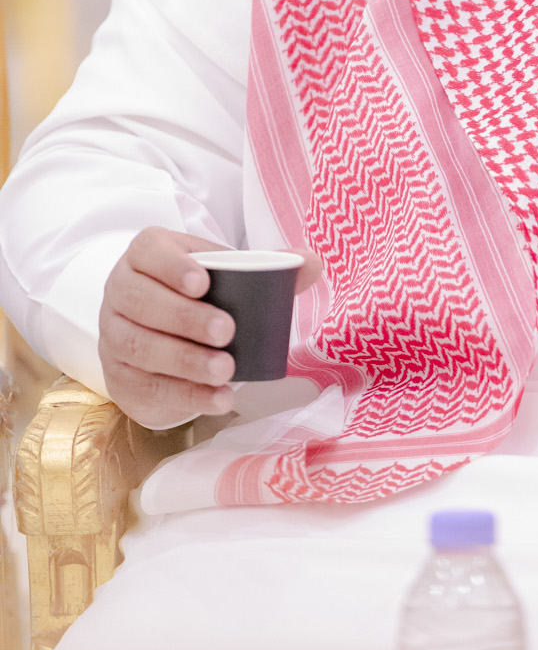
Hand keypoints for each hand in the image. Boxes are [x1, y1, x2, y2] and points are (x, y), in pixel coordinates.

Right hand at [98, 229, 320, 430]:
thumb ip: (267, 268)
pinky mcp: (119, 377)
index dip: (171, 266)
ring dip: (185, 361)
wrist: (156, 336)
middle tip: (227, 332)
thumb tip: (312, 263)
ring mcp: (113, 336)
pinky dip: (185, 395)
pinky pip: (148, 386)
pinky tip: (218, 398)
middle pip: (140, 301)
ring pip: (139, 346)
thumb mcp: (224, 275)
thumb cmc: (196, 297)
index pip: (148, 251)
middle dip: (184, 318)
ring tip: (226, 370)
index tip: (204, 282)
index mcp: (146, 257)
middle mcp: (120, 292)